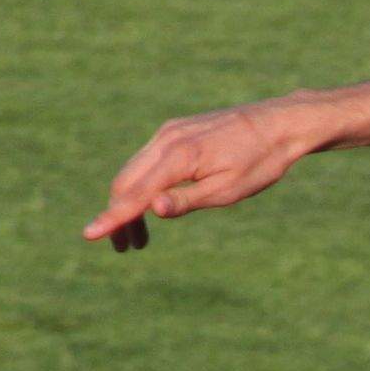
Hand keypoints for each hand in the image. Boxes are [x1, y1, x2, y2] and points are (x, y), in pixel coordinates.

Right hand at [82, 101, 317, 247]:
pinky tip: (152, 203)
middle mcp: (166, 140)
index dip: (112, 218)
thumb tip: (152, 210)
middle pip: (125, 182)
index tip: (89, 235)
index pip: (135, 194)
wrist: (280, 123)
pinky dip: (141, 184)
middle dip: (119, 215)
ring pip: (133, 170)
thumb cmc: (260, 162)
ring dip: (129, 202)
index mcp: (178, 157)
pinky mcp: (175, 130)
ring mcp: (169, 132)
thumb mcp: (227, 191)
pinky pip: (147, 160)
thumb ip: (187, 201)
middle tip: (125, 248)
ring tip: (138, 236)